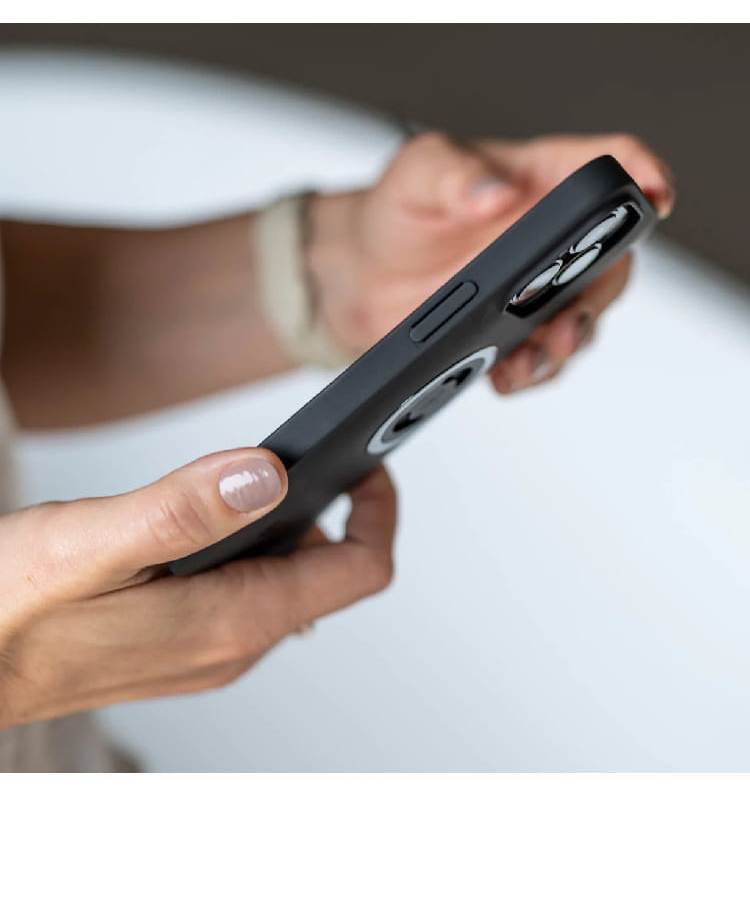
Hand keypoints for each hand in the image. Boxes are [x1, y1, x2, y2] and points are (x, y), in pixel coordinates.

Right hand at [0, 450, 394, 727]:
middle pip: (328, 575)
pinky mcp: (183, 644)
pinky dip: (248, 551)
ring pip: (285, 582)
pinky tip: (203, 525)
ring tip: (246, 482)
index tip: (367, 463)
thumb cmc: (12, 612)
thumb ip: (187, 510)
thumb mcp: (96, 543)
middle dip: (332, 512)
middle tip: (305, 456)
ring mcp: (209, 650)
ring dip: (285, 528)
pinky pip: (246, 594)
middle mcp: (233, 644)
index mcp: (232, 619)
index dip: (378, 510)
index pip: (358, 570)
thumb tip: (270, 476)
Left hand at [309, 132, 674, 391]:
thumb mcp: (417, 172)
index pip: (606, 165)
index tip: (655, 195)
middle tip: (570, 317)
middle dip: (600, 292)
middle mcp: (552, 237)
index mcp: (541, 179)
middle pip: (610, 260)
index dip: (641, 173)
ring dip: (566, 343)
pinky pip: (544, 357)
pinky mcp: (516, 333)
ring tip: (530, 358)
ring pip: (582, 319)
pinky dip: (532, 371)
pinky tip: (506, 376)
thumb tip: (494, 194)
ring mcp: (538, 289)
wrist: (361, 274)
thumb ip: (454, 175)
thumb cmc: (400, 208)